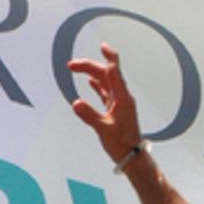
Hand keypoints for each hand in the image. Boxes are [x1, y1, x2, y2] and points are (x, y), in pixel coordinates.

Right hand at [69, 44, 142, 164]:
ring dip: (90, 73)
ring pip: (104, 82)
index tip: (102, 46)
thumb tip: (76, 103)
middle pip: (105, 74)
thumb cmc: (122, 144)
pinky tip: (89, 82)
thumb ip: (90, 116)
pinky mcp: (115, 109)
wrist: (132, 157)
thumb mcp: (104, 130)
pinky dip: (96, 85)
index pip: (115, 71)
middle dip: (89, 66)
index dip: (109, 56)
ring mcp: (119, 102)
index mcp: (122, 97)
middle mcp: (122, 97)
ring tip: (75, 69)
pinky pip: (105, 92)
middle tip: (71, 65)